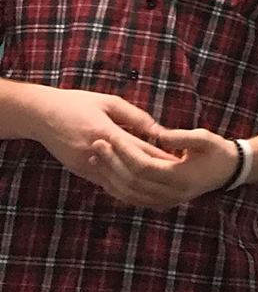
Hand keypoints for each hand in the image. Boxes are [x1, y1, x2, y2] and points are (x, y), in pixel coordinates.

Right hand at [32, 88, 169, 183]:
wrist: (40, 115)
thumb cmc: (77, 103)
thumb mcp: (108, 102)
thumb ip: (136, 116)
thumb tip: (159, 130)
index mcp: (107, 132)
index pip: (141, 150)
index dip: (163, 158)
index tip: (182, 163)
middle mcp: (97, 152)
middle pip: (133, 170)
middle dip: (157, 175)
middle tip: (180, 180)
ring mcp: (86, 164)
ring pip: (120, 183)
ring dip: (142, 186)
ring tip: (165, 188)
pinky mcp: (80, 171)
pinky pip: (106, 184)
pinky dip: (124, 188)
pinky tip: (141, 190)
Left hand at [88, 126, 236, 209]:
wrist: (227, 171)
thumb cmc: (216, 150)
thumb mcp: (204, 138)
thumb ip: (180, 136)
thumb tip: (158, 134)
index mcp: (181, 178)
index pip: (143, 166)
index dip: (124, 151)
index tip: (111, 135)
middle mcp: (171, 194)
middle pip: (131, 181)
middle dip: (111, 162)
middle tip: (96, 144)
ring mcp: (165, 202)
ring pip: (127, 193)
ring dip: (109, 176)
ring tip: (95, 158)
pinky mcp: (160, 203)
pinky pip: (132, 199)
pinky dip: (116, 187)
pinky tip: (105, 173)